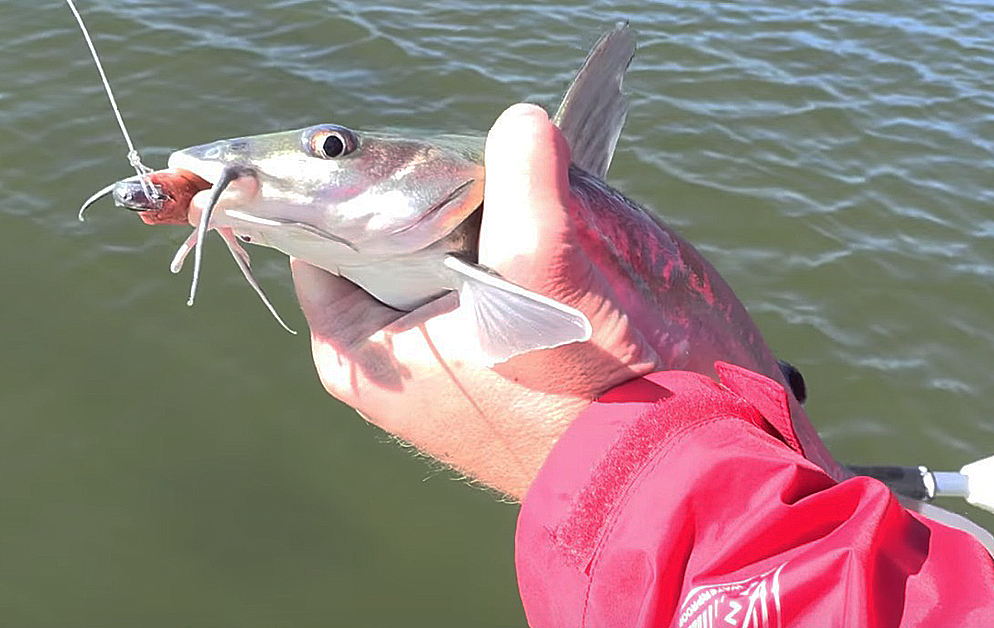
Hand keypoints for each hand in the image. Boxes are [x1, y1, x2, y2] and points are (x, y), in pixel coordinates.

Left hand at [291, 104, 842, 497]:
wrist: (668, 455)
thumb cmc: (586, 392)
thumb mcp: (542, 278)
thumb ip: (524, 188)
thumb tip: (522, 123)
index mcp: (365, 347)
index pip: (325, 237)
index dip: (361, 184)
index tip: (410, 149)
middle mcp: (401, 344)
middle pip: (394, 228)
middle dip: (442, 190)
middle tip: (490, 168)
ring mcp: (459, 338)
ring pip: (458, 235)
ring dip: (498, 209)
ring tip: (541, 202)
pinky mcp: (511, 332)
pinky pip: (504, 256)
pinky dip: (531, 231)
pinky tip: (568, 222)